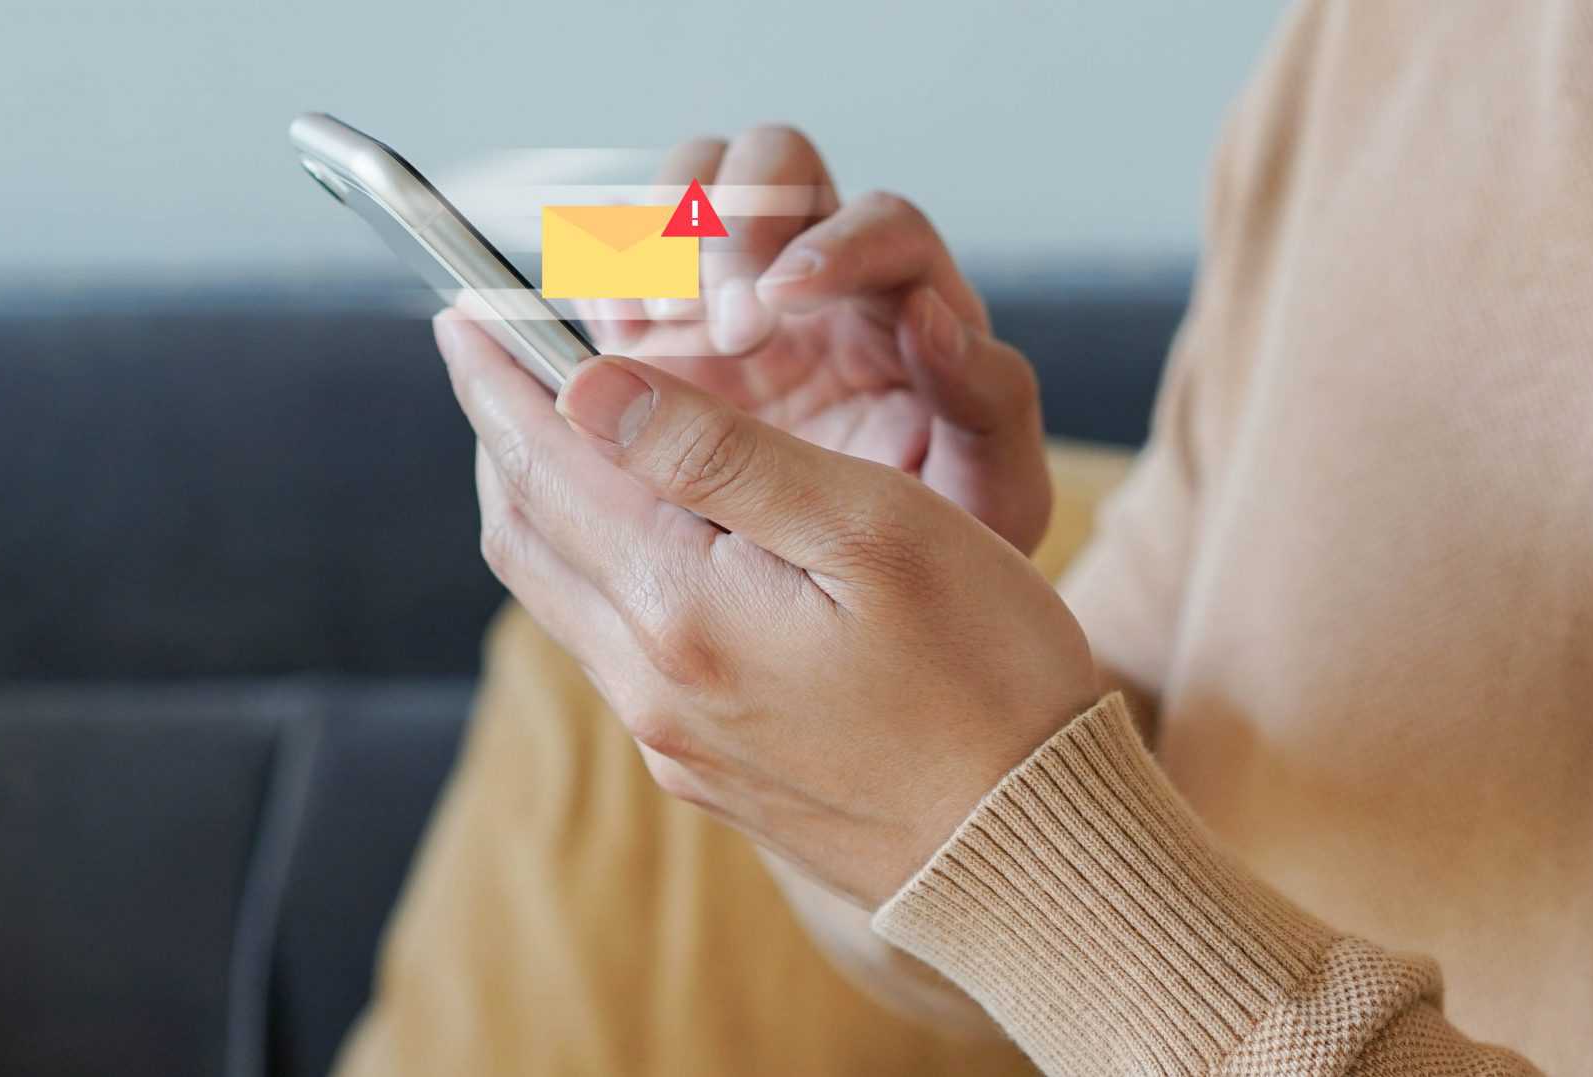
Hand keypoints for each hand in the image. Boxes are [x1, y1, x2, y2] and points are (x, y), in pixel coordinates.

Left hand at [434, 314, 1100, 905]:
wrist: (1028, 858)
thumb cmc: (986, 679)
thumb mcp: (871, 530)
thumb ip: (722, 455)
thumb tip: (589, 386)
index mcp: (682, 609)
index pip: (548, 466)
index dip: (501, 379)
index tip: (464, 310)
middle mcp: (651, 684)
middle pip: (527, 535)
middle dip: (501, 435)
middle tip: (493, 355)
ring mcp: (672, 738)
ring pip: (561, 595)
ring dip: (543, 502)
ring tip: (556, 428)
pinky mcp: (706, 769)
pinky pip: (610, 648)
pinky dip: (595, 565)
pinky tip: (639, 534)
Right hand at [578, 126, 1050, 551]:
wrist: (867, 610)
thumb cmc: (949, 552)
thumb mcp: (994, 494)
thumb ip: (985, 403)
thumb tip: (929, 315)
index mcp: (909, 304)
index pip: (883, 223)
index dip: (836, 243)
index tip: (787, 295)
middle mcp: (817, 274)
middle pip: (772, 163)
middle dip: (733, 222)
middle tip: (718, 323)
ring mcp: (727, 295)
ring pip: (686, 188)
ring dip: (657, 236)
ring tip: (650, 329)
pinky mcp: (654, 338)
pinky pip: (614, 264)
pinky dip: (598, 285)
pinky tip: (602, 353)